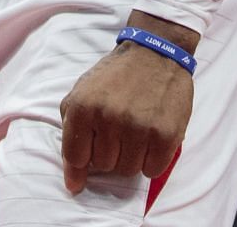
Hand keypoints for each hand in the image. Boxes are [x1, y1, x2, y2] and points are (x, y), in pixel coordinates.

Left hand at [59, 14, 195, 193]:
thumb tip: (73, 185)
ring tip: (136, 131)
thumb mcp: (82, 93)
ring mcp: (139, 127)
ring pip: (128, 170)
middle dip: (110, 152)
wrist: (156, 51)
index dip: (85, 155)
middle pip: (104, 166)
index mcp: (83, 107)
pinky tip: (152, 138)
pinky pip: (152, 170)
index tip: (94, 144)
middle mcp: (110, 118)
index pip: (76, 158)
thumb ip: (70, 137)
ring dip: (131, 156)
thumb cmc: (116, 76)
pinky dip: (152, 160)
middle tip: (120, 129)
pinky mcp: (166, 134)